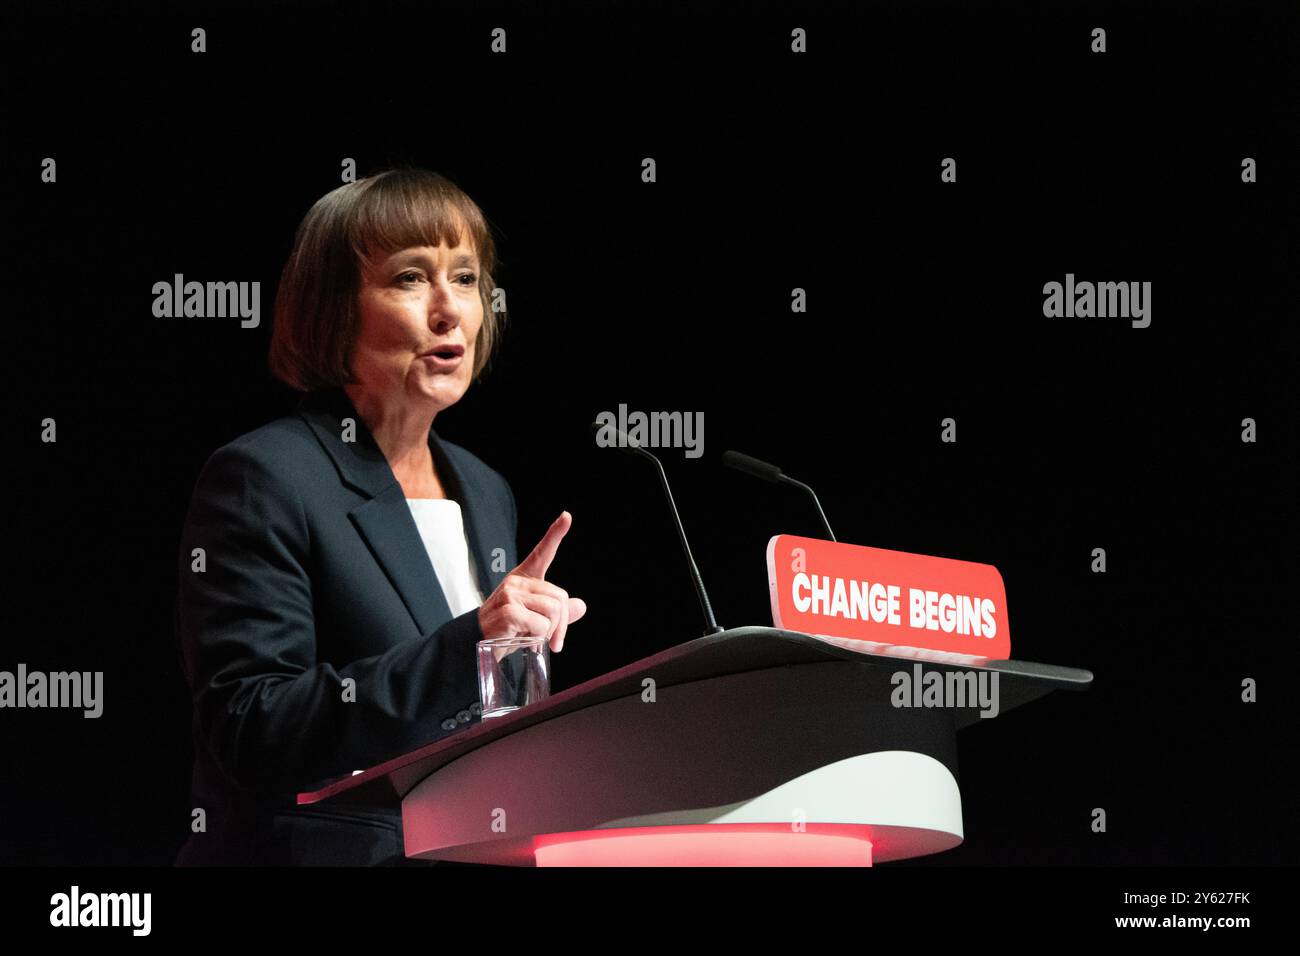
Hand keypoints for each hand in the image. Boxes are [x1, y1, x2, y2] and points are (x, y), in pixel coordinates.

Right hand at [477, 511, 586, 651]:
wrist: (473, 643)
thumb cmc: (505, 630)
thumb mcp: (535, 620)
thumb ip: (558, 613)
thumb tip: (581, 606)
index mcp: (524, 579)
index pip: (542, 553)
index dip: (555, 534)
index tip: (567, 516)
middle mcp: (517, 581)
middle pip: (560, 597)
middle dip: (562, 623)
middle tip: (553, 640)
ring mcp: (511, 594)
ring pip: (554, 610)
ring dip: (551, 632)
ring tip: (534, 637)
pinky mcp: (509, 610)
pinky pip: (541, 625)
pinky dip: (538, 637)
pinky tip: (522, 638)